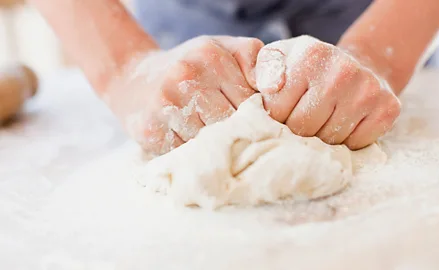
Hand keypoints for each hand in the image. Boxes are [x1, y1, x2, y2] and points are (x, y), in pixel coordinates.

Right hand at [105, 36, 263, 154]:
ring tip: (215, 142)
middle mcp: (186, 77)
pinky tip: (193, 145)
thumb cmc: (188, 66)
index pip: (249, 101)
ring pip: (210, 142)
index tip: (254, 124)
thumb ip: (253, 58)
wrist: (132, 78)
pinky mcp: (150, 131)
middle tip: (237, 138)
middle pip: (230, 123)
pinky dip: (194, 154)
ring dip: (216, 147)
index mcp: (210, 57)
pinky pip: (187, 153)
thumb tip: (274, 88)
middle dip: (236, 133)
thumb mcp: (221, 49)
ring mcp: (166, 105)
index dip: (255, 117)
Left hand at [255, 35, 400, 149]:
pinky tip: (344, 124)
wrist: (357, 66)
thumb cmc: (309, 68)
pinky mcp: (387, 109)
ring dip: (321, 138)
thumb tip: (269, 87)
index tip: (284, 109)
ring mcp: (368, 90)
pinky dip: (347, 142)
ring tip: (323, 120)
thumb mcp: (281, 57)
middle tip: (303, 119)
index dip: (277, 117)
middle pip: (303, 128)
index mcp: (310, 55)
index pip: (278, 110)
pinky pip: (355, 144)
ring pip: (329, 140)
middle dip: (297, 130)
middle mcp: (342, 70)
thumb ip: (265, 68)